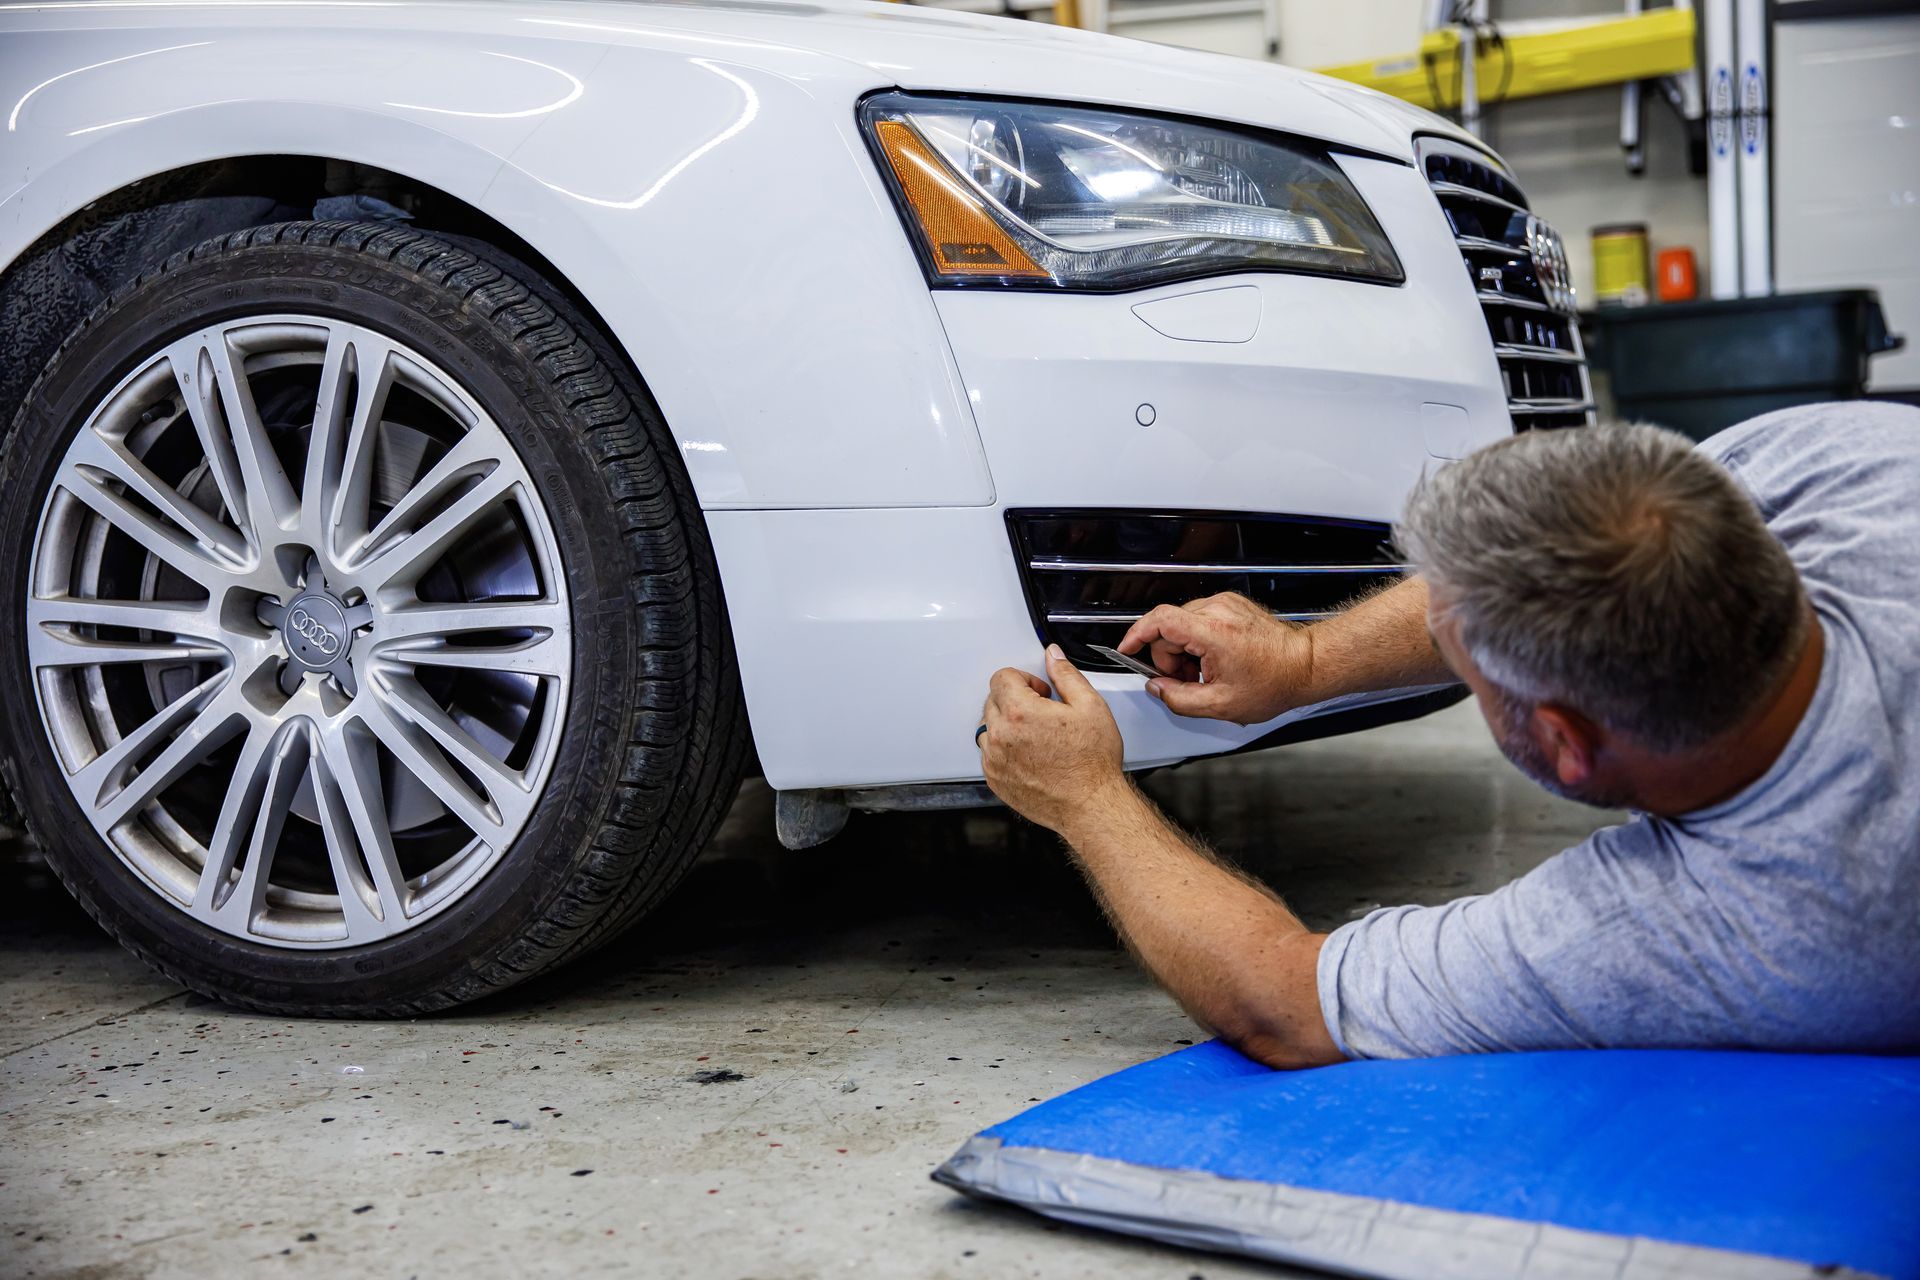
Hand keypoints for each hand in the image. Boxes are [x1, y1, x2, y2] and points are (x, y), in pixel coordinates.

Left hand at [979, 645, 1127, 834]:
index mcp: (1020, 713)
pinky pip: (989, 754)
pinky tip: (1030, 755)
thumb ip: (1066, 675)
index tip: (1039, 691)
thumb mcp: (1090, 706)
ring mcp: (994, 760)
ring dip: (1007, 725)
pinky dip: (1004, 749)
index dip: (1024, 679)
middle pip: (993, 700)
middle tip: (1043, 714)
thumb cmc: (1092, 763)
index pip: (1001, 677)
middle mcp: (1000, 736)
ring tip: (1036, 736)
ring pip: (988, 727)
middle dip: (1016, 700)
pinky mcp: (995, 779)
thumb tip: (1053, 656)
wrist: (1090, 805)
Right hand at [1118, 593, 1314, 724]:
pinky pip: (1198, 620)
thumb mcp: (1221, 705)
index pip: (1159, 620)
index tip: (1127, 648)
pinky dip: (1197, 641)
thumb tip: (1157, 688)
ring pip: (1181, 624)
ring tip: (1204, 672)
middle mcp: (1218, 610)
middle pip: (1168, 627)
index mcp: (1213, 632)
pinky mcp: (1231, 604)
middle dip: (1168, 657)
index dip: (1137, 634)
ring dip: (1183, 650)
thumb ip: (1179, 698)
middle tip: (1186, 680)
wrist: (1305, 665)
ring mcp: (1225, 604)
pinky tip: (1213, 660)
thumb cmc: (1275, 682)